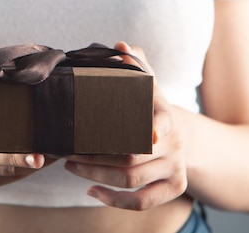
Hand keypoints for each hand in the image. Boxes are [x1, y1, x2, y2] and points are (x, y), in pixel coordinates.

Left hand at [64, 42, 187, 210]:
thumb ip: (135, 65)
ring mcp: (177, 168)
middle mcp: (175, 143)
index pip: (157, 122)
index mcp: (166, 115)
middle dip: (93, 156)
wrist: (182, 136)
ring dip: (96, 175)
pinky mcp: (175, 188)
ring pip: (132, 180)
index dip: (147, 129)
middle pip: (131, 157)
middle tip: (66, 152)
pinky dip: (115, 201)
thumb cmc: (152, 109)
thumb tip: (120, 46)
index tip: (132, 135)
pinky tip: (92, 191)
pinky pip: (143, 202)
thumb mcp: (148, 86)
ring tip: (70, 166)